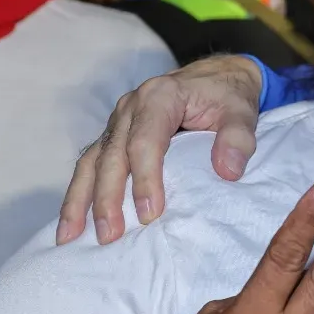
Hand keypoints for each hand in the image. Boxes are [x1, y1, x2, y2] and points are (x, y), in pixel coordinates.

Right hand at [58, 55, 264, 245]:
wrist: (215, 78)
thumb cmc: (227, 97)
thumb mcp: (242, 112)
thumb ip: (238, 139)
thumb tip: (227, 172)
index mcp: (160, 97)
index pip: (145, 142)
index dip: (146, 179)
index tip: (151, 214)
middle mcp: (131, 107)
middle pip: (112, 155)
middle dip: (107, 197)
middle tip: (110, 235)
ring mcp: (118, 121)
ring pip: (92, 161)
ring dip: (80, 199)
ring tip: (71, 236)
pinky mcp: (114, 134)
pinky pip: (91, 164)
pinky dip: (80, 193)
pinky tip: (73, 222)